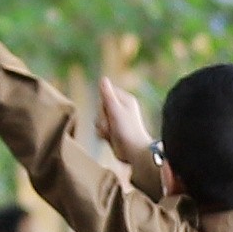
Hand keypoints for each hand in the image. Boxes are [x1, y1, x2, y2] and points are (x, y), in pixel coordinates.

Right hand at [92, 68, 172, 199]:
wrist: (134, 153)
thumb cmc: (128, 131)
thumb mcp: (116, 110)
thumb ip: (108, 95)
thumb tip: (103, 79)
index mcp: (125, 100)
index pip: (105, 94)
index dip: (103, 104)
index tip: (110, 112)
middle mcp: (121, 109)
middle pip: (100, 108)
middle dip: (102, 118)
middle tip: (111, 125)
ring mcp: (117, 120)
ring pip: (98, 119)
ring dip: (102, 128)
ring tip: (111, 133)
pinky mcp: (113, 131)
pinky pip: (100, 128)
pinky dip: (102, 134)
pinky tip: (109, 138)